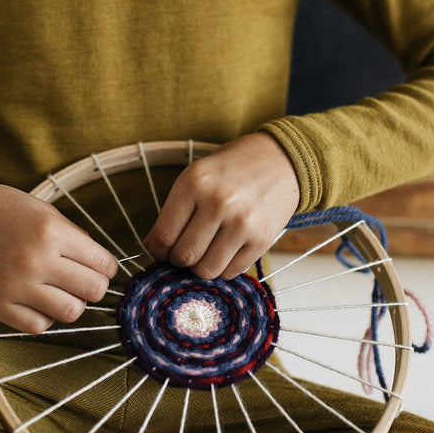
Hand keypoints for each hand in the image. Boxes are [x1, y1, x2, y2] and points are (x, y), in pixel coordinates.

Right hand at [0, 179, 118, 332]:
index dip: (107, 267)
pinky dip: (45, 316)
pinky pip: (39, 326)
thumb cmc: (2, 209)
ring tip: (61, 290)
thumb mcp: (44, 211)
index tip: (102, 267)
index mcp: (52, 232)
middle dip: (94, 286)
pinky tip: (39, 300)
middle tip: (84, 279)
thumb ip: (74, 237)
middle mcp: (36, 260)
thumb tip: (101, 264)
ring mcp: (15, 286)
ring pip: (71, 313)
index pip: (102, 264)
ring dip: (72, 302)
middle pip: (92, 291)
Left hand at [144, 133, 299, 279]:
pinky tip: (225, 249)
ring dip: (201, 267)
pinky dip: (223, 267)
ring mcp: (242, 223)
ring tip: (205, 251)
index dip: (157, 250)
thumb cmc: (230, 170)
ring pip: (206, 270)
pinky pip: (231, 272)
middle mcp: (218, 203)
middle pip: (183, 257)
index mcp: (194, 184)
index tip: (161, 250)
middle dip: (178, 260)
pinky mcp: (262, 239)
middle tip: (183, 252)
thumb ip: (174, 211)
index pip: (163, 236)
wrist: (279, 160)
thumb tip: (154, 249)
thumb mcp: (196, 176)